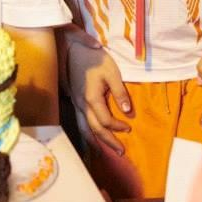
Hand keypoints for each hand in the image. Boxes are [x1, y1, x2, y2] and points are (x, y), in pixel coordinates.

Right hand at [62, 25, 131, 154]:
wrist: (73, 49)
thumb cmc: (94, 59)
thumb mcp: (112, 72)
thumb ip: (119, 92)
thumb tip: (128, 111)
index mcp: (92, 98)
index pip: (105, 121)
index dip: (117, 127)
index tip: (129, 127)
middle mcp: (82, 104)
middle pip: (94, 129)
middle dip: (108, 142)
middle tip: (121, 152)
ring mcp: (76, 103)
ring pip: (84, 128)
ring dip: (96, 141)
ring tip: (105, 152)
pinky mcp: (74, 101)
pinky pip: (80, 122)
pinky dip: (87, 133)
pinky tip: (93, 137)